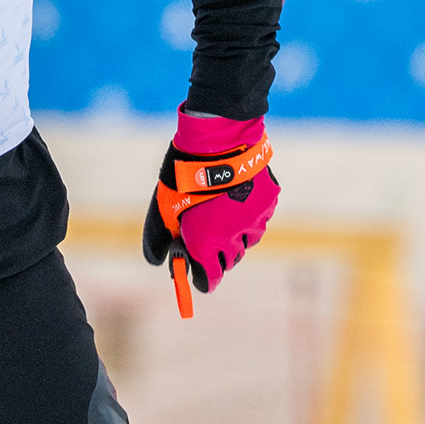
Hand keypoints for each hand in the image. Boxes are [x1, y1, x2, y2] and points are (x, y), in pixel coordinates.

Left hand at [142, 111, 278, 314]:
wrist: (217, 141)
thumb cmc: (184, 175)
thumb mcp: (163, 209)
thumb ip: (159, 239)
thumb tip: (156, 261)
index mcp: (206, 243)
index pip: (210, 278)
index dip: (205, 281)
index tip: (202, 282)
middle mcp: (233, 238)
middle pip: (230, 261)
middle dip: (219, 257)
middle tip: (210, 245)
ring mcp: (254, 220)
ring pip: (248, 240)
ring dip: (237, 237)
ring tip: (224, 217)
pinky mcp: (268, 203)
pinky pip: (260, 219)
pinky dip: (250, 217)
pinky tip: (238, 200)